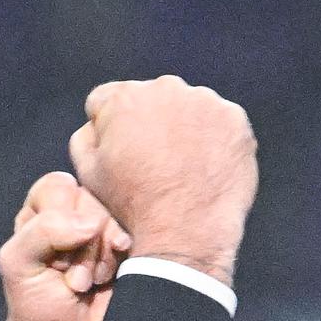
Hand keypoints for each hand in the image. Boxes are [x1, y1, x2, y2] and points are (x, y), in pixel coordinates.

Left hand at [0, 170, 128, 320]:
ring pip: (114, 217)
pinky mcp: (129, 247)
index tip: (52, 257)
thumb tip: (90, 221)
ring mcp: (105, 230)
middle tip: (73, 279)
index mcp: (42, 211)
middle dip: (81, 244)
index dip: (59, 218)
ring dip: (100, 255)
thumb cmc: (36, 305)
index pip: (58, 186)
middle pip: (91, 199)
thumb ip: (42, 230)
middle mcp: (75, 213)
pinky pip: (136, 233)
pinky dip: (120, 257)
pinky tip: (110, 277)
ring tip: (89, 283)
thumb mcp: (18, 264)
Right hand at [68, 75, 256, 284]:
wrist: (185, 232)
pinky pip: (219, 122)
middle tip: (153, 161)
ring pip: (187, 108)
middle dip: (148, 122)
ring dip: (182, 128)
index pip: (107, 100)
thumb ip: (85, 137)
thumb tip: (96, 124)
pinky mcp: (235, 119)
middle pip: (150, 98)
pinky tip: (204, 167)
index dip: (109, 128)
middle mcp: (166, 88)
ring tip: (181, 167)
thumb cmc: (133, 205)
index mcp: (123, 98)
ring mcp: (205, 101)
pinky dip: (213, 139)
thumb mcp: (88, 174)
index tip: (120, 151)